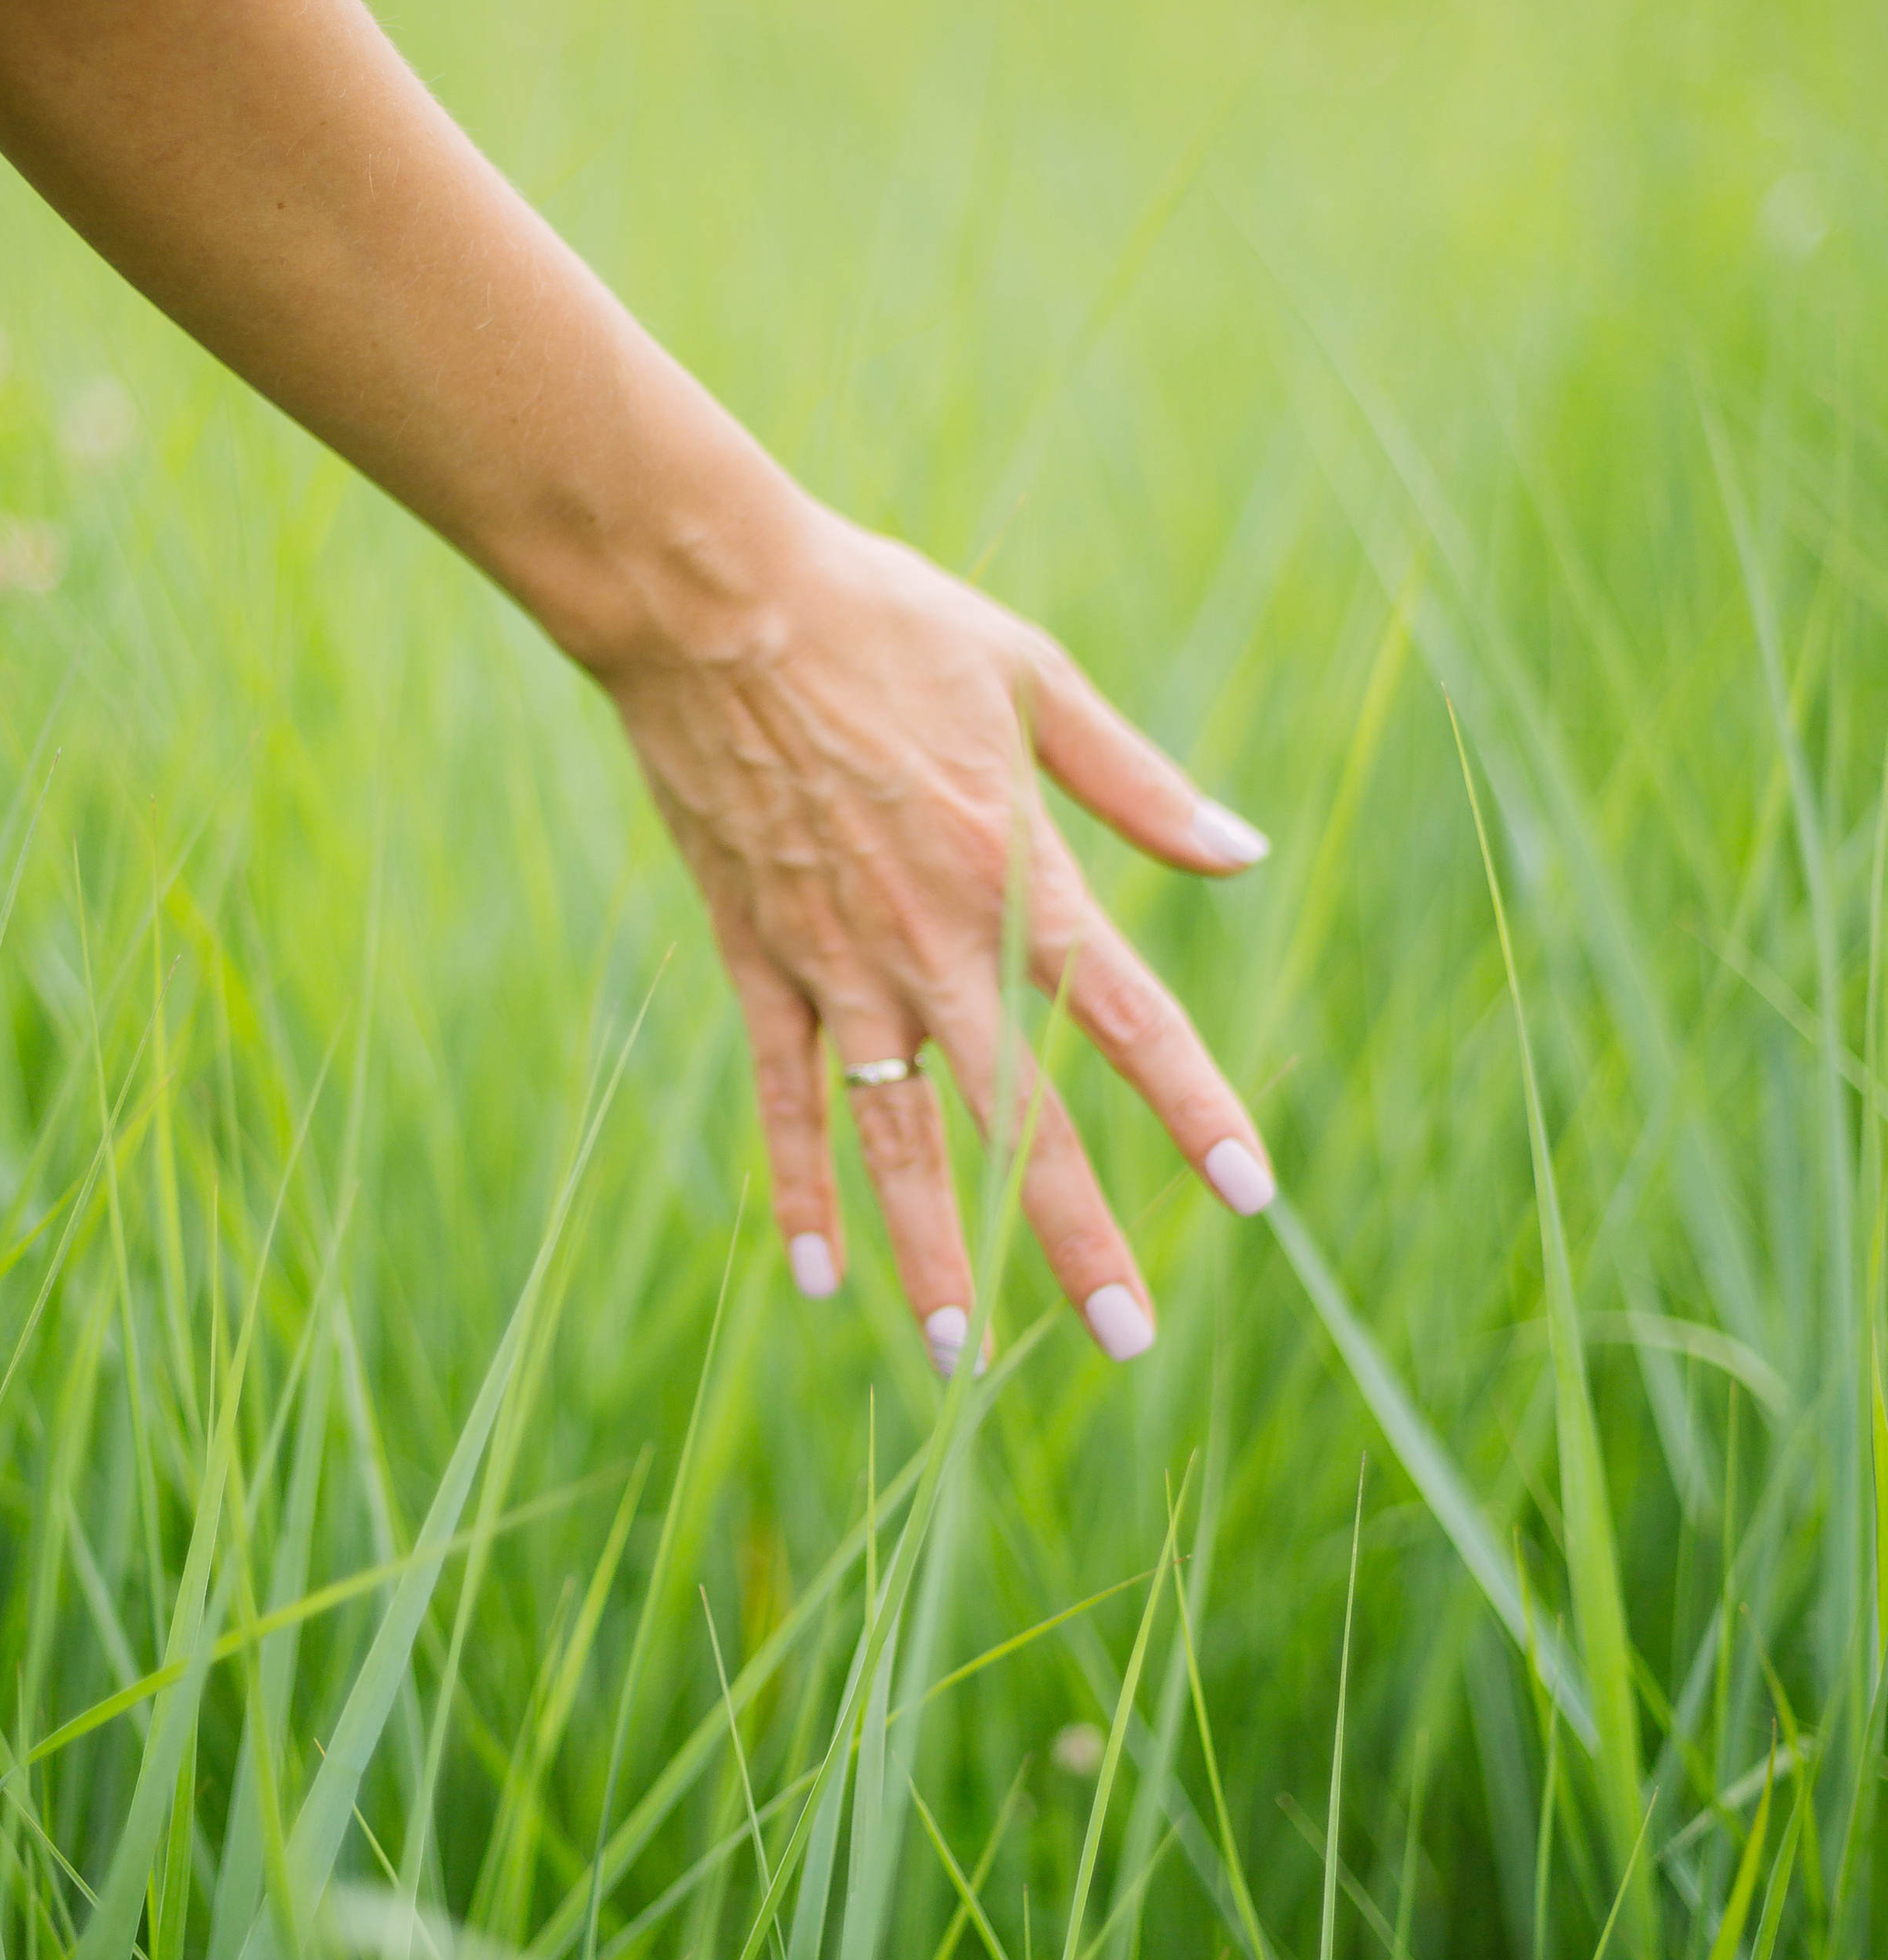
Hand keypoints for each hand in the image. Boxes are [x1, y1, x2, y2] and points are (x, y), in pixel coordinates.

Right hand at [607, 499, 1275, 1369]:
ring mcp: (834, 960)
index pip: (1125, 1017)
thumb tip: (1243, 851)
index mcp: (1011, 868)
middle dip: (1076, 1233)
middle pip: (1019, 1115)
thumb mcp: (1031, 677)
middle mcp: (928, 939)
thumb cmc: (882, 618)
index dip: (1191, 1107)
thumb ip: (1134, 783)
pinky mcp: (757, 956)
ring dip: (932, 1249)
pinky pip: (785, 1096)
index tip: (1249, 1193)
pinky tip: (819, 1280)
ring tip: (963, 1357)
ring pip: (893, 1138)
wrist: (711, 601)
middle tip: (1127, 1338)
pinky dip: (799, 1188)